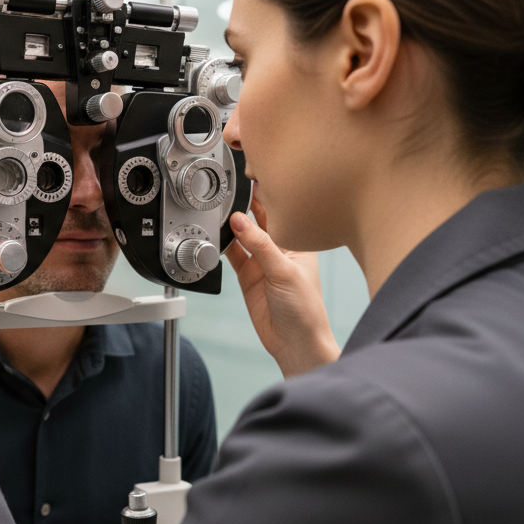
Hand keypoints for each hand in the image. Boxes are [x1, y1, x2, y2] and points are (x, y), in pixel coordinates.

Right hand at [225, 195, 340, 377]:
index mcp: (298, 243)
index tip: (252, 180)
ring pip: (243, 236)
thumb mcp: (284, 271)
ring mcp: (262, 263)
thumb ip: (260, 245)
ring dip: (233, 226)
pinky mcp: (248, 276)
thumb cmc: (305, 309)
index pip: (280, 213)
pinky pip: (233, 255)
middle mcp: (280, 250)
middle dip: (247, 206)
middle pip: (260, 220)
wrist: (294, 343)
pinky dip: (224, 245)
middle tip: (231, 190)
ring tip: (221, 211)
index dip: (268, 196)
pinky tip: (218, 235)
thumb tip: (240, 220)